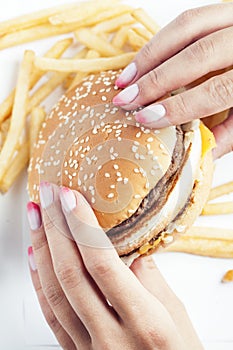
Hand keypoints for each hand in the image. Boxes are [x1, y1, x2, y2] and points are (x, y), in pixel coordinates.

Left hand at [27, 182, 202, 349]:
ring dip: (41, 249)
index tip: (70, 197)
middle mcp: (111, 337)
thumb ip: (150, 279)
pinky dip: (39, 283)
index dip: (82, 226)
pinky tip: (35, 257)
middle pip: (71, 274)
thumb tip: (127, 251)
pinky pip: (51, 316)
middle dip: (54, 228)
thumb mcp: (177, 315)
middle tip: (46, 197)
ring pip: (55, 292)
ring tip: (35, 218)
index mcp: (144, 323)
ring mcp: (89, 349)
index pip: (102, 264)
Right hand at [113, 3, 232, 158]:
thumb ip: (231, 132)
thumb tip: (198, 153)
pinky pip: (188, 20)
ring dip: (150, 54)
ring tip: (125, 79)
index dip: (178, 107)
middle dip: (156, 80)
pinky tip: (142, 60)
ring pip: (187, 27)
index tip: (146, 119)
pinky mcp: (226, 9)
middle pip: (197, 55)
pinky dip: (160, 40)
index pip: (215, 91)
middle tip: (125, 100)